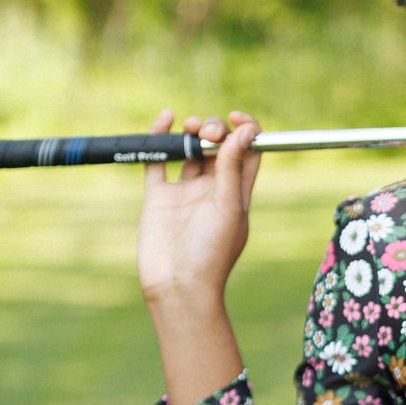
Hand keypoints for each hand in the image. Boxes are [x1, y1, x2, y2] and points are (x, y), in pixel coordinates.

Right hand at [136, 107, 260, 308]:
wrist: (177, 286)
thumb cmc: (210, 254)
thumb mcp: (228, 207)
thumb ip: (233, 168)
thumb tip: (246, 131)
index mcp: (237, 195)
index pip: (247, 154)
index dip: (246, 131)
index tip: (237, 119)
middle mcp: (212, 191)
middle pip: (218, 148)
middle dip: (215, 130)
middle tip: (207, 132)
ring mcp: (184, 193)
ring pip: (190, 151)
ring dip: (191, 131)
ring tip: (190, 128)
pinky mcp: (158, 197)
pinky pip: (158, 160)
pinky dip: (160, 137)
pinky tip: (166, 118)